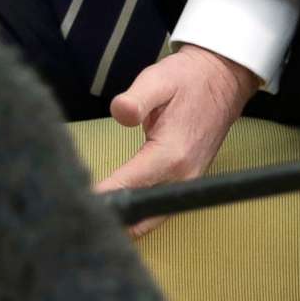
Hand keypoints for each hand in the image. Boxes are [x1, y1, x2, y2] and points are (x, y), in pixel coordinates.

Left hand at [89, 44, 262, 237]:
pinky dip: (139, 213)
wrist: (221, 80)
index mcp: (171, 154)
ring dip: (125, 220)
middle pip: (141, 212)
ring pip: (152, 216)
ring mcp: (188, 181)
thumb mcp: (157, 80)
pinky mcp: (188, 181)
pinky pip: (161, 207)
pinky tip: (118, 210)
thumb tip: (120, 113)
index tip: (78, 199)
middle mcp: (182, 176)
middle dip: (112, 215)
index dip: (104, 195)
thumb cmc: (187, 79)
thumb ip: (136, 99)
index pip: (129, 185)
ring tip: (93, 215)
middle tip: (79, 211)